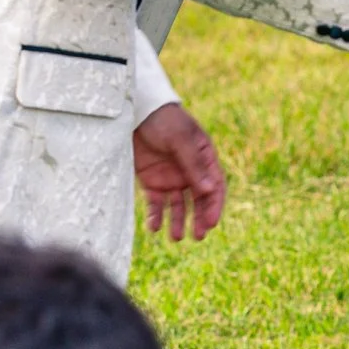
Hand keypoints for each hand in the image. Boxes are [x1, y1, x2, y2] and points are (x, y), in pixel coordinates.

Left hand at [133, 103, 225, 240]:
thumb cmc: (163, 120)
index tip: (210, 223)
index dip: (214, 206)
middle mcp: (190, 172)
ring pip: (178, 206)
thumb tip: (209, 190)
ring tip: (175, 237)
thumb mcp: (179, 139)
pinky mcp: (152, 182)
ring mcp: (171, 178)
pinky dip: (157, 216)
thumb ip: (193, 164)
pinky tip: (155, 228)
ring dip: (178, 222)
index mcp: (204, 159)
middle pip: (198, 201)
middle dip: (198, 219)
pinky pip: (157, 204)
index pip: (214, 186)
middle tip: (196, 236)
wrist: (134, 111)